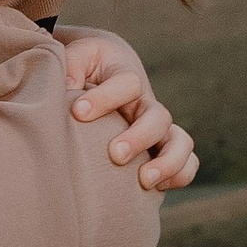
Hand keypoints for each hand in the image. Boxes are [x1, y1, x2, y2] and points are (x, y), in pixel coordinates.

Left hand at [54, 26, 198, 191]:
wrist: (103, 70)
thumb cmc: (83, 66)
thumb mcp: (73, 58)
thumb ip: (66, 70)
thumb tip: (59, 92)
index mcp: (125, 76)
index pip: (127, 83)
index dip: (105, 98)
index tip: (78, 112)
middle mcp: (145, 103)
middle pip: (158, 116)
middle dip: (139, 137)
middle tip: (115, 154)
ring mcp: (156, 127)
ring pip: (181, 142)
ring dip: (168, 162)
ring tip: (144, 181)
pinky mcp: (160, 147)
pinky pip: (187, 162)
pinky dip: (179, 176)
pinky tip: (153, 188)